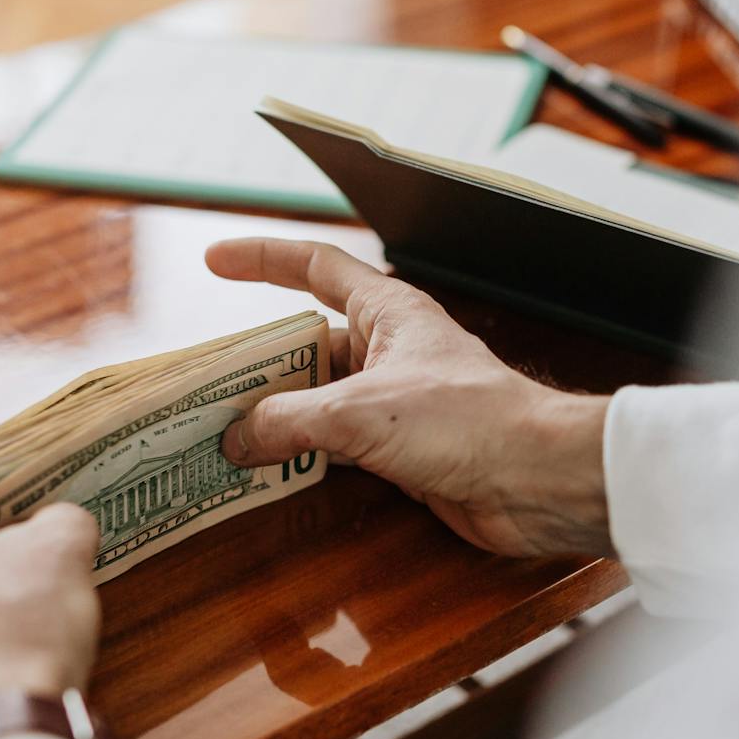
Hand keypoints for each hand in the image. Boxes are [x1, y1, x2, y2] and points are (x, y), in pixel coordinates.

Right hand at [206, 238, 610, 557]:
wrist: (535, 479)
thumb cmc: (469, 421)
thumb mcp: (359, 410)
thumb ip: (289, 420)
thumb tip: (237, 437)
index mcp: (388, 312)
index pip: (316, 267)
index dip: (263, 258)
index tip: (215, 260)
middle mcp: (390, 351)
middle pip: (306, 346)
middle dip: (256, 365)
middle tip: (203, 386)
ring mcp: (396, 402)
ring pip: (318, 401)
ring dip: (275, 418)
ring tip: (220, 434)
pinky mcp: (403, 450)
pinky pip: (336, 445)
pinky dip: (302, 456)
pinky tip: (267, 472)